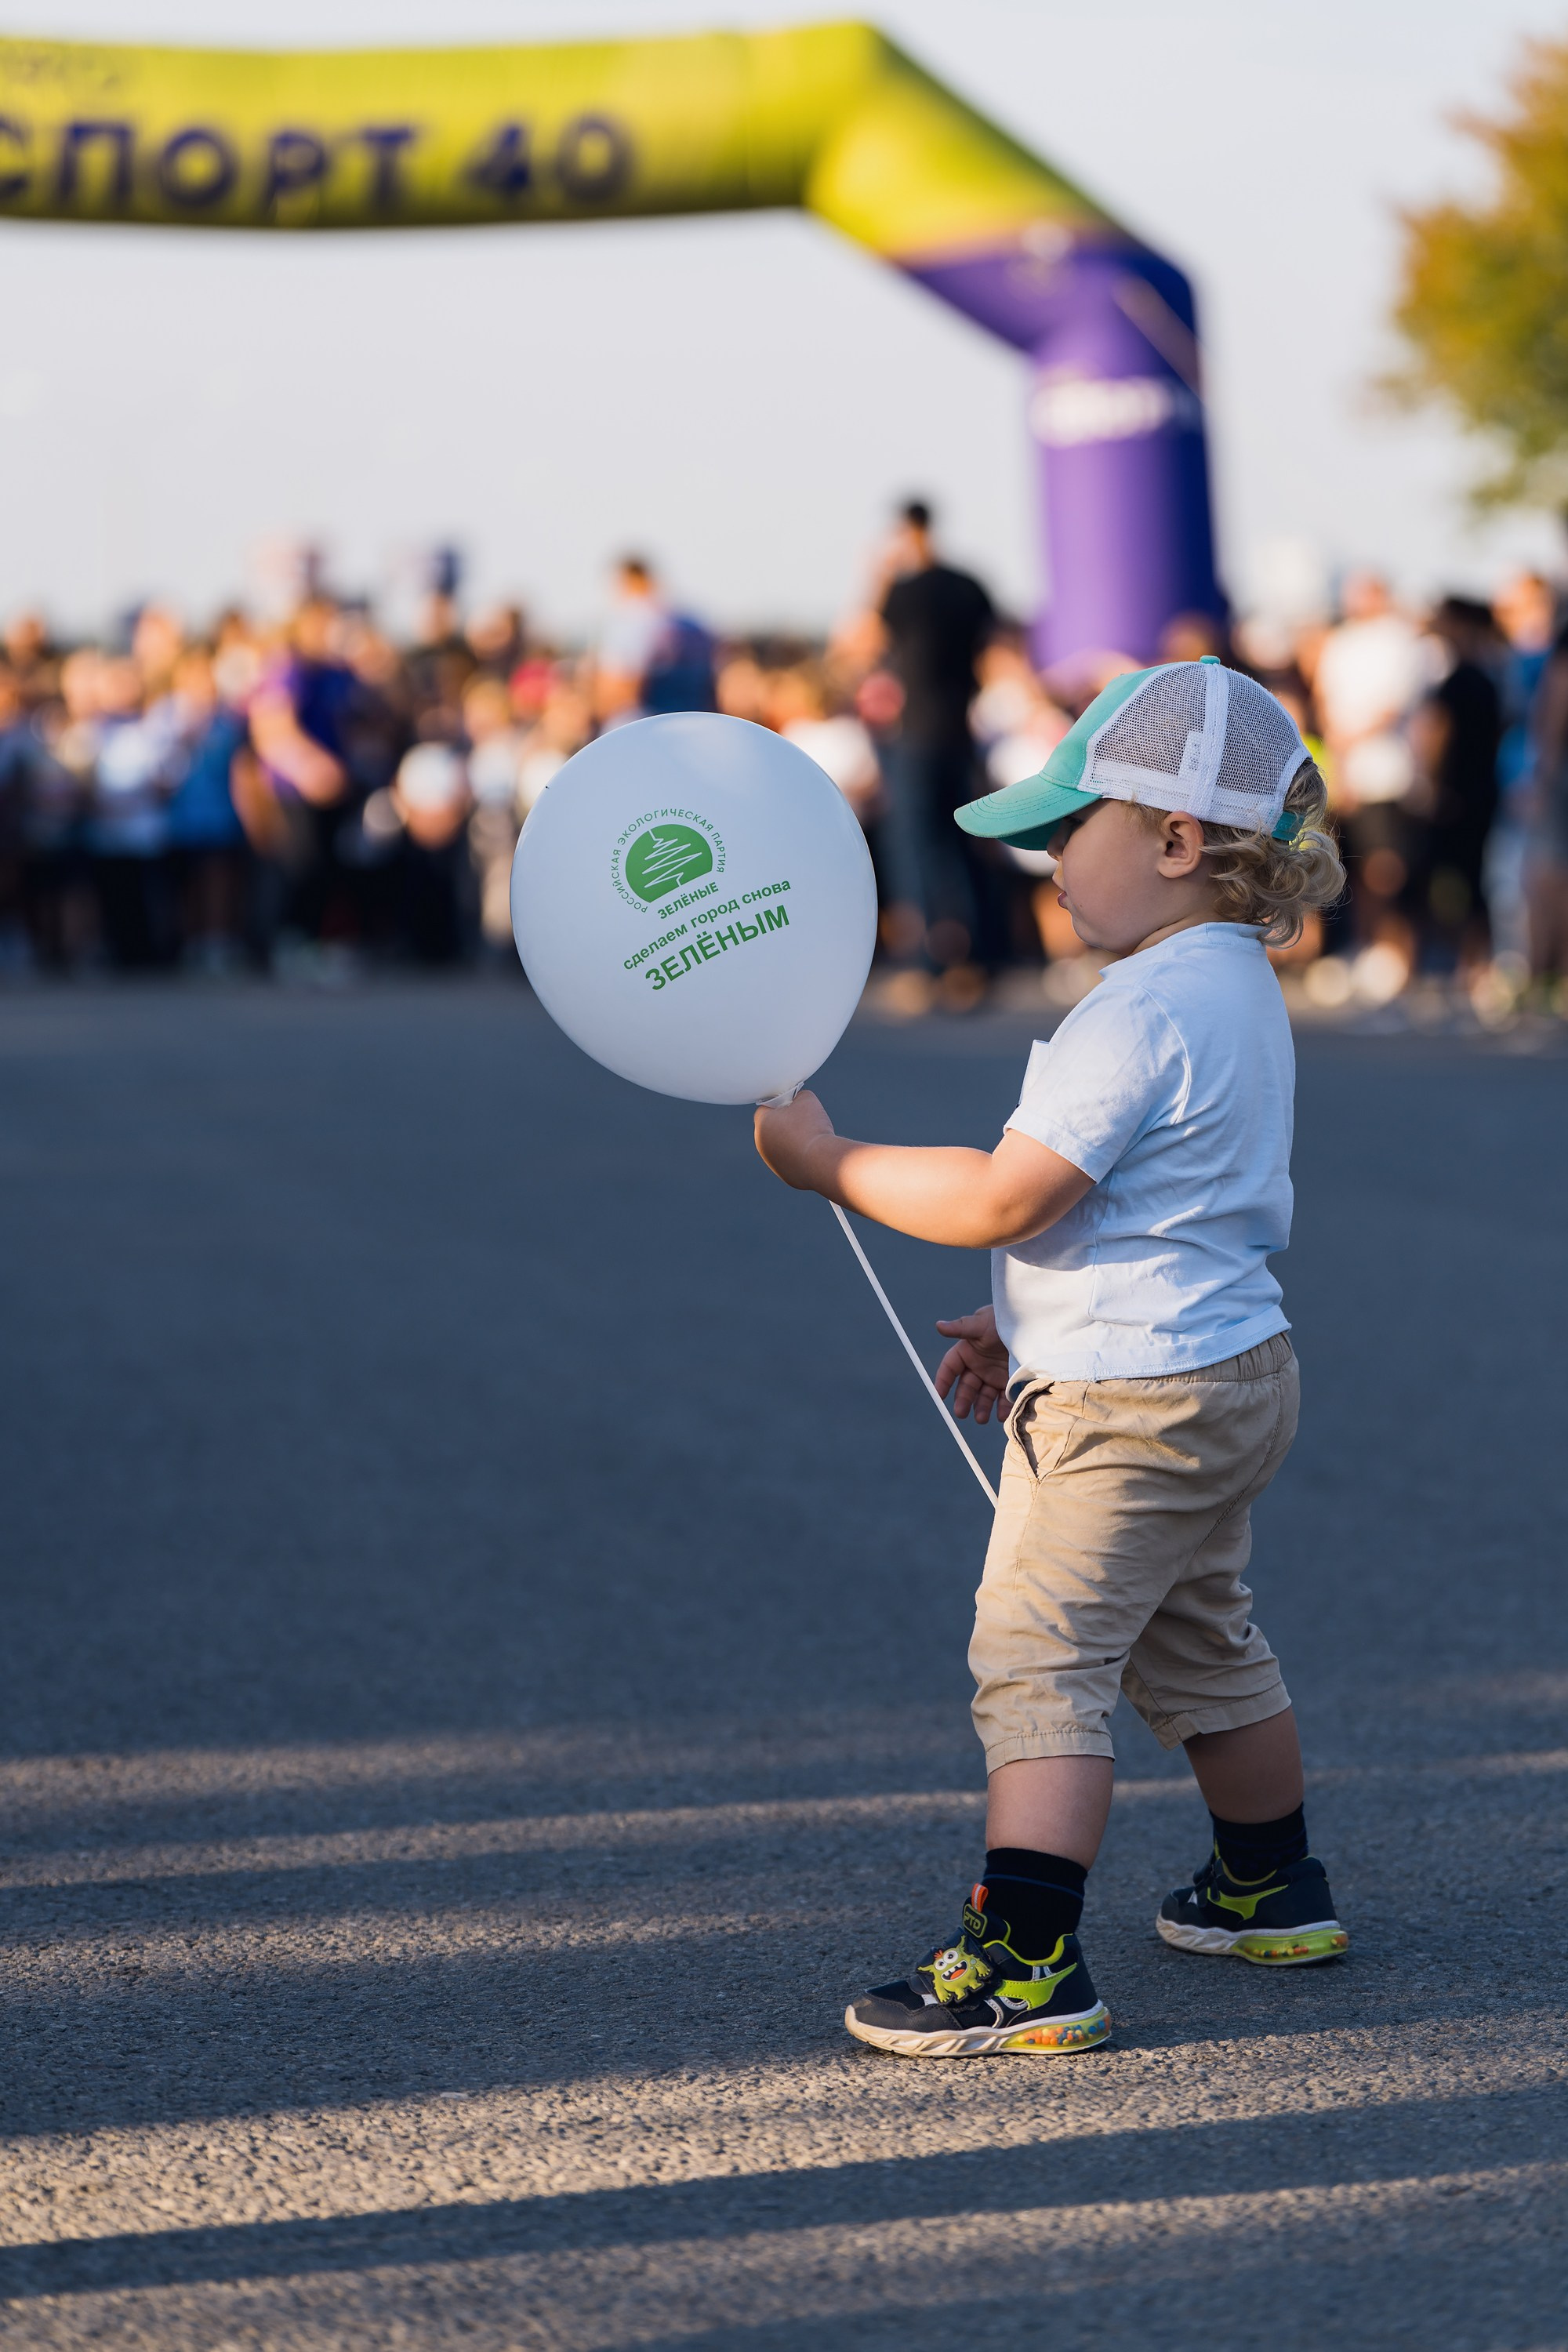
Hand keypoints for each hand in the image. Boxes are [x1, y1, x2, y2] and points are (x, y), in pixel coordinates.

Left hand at [754, 1089, 835, 1189]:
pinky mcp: (785, 1175)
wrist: (821, 1162)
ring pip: (782, 1146)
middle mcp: (762, 1144)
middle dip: (787, 1123)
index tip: (794, 1105)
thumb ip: (798, 1096)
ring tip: (812, 1138)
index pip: (766, 1108)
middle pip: (773, 1128)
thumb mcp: (807, 1099)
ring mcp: (772, 1162)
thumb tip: (799, 1101)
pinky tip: (813, 1153)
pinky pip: (792, 1161)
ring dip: (794, 1141)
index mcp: (762, 1124)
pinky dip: (801, 1156)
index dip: (780, 1104)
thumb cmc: (812, 1128)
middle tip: (805, 1121)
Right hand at [934, 1305, 1009, 1423]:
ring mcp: (994, 1376)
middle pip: (966, 1387)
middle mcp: (978, 1366)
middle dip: (963, 1401)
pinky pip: (1004, 1399)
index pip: (950, 1368)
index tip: (939, 1395)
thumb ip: (961, 1328)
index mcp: (967, 1352)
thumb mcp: (982, 1323)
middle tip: (961, 1413)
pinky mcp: (1010, 1383)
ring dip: (981, 1408)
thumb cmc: (1003, 1319)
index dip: (943, 1381)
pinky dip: (1002, 1409)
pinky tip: (1001, 1416)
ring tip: (981, 1418)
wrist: (1032, 1325)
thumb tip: (939, 1325)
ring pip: (984, 1397)